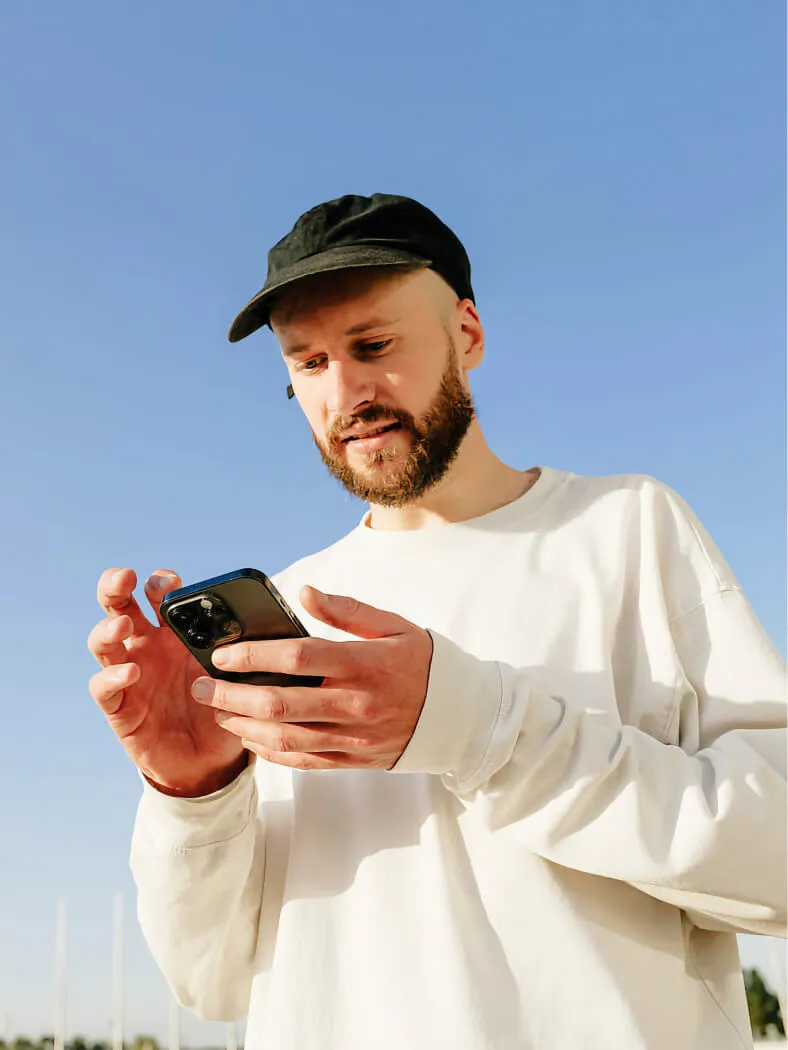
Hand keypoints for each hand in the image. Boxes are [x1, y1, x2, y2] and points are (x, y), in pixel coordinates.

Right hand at [87, 568, 248, 795]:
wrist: (210, 759)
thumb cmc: (223, 705)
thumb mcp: (236, 672)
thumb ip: (242, 647)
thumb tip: (269, 620)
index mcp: (174, 631)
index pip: (156, 595)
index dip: (159, 583)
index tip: (172, 582)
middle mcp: (146, 647)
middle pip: (118, 606)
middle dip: (115, 586)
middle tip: (126, 578)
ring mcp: (129, 674)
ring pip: (103, 642)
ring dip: (108, 628)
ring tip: (124, 624)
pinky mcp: (120, 707)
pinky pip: (104, 688)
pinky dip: (112, 677)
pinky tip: (131, 672)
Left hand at [190, 586, 432, 770]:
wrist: (458, 714)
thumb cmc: (422, 663)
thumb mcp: (393, 626)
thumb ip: (347, 610)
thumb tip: (305, 593)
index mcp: (364, 664)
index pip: (298, 658)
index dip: (253, 655)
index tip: (222, 653)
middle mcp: (355, 704)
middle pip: (279, 703)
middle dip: (231, 694)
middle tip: (201, 685)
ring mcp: (353, 736)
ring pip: (285, 738)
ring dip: (242, 726)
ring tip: (218, 711)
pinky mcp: (352, 759)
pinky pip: (302, 761)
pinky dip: (270, 752)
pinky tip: (250, 738)